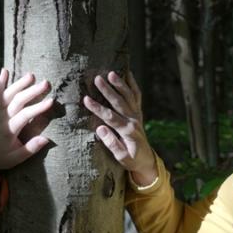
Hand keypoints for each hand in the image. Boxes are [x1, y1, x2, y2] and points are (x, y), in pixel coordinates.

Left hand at [0, 69, 52, 174]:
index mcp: (8, 131)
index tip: (51, 101)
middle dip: (32, 92)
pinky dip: (0, 82)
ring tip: (32, 75)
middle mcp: (2, 119)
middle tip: (46, 83)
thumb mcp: (18, 158)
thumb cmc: (5, 158)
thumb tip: (46, 139)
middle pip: (16, 101)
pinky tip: (4, 71)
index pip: (23, 116)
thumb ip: (31, 149)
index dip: (37, 108)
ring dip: (19, 84)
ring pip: (8, 95)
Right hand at [83, 71, 156, 185]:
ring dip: (120, 84)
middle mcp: (134, 120)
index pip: (110, 117)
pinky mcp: (139, 112)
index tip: (85, 99)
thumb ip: (111, 143)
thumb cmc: (131, 160)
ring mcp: (137, 115)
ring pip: (129, 96)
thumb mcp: (121, 158)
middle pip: (120, 102)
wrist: (147, 160)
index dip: (97, 108)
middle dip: (108, 90)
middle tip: (97, 78)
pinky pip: (137, 96)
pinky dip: (133, 84)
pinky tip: (127, 74)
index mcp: (128, 131)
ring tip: (111, 72)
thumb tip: (100, 128)